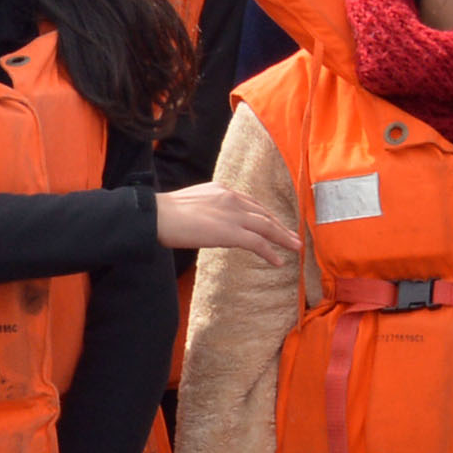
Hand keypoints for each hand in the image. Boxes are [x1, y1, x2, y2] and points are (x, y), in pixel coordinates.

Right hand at [156, 182, 301, 262]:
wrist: (157, 216)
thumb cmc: (164, 214)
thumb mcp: (191, 204)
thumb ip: (206, 210)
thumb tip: (207, 223)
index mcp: (221, 190)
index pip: (250, 203)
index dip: (264, 215)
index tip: (273, 223)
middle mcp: (231, 199)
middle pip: (263, 214)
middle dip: (279, 226)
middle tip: (293, 236)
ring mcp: (233, 215)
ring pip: (266, 227)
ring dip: (283, 238)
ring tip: (295, 247)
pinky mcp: (231, 232)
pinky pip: (258, 243)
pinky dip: (271, 252)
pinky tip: (279, 261)